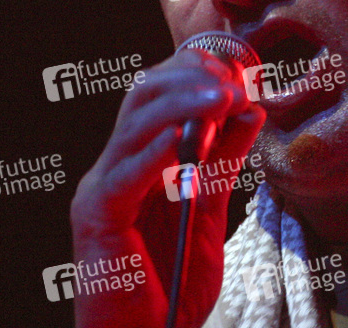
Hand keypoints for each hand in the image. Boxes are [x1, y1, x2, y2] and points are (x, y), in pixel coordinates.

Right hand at [70, 49, 265, 327]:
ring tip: (223, 96)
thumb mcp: (209, 208)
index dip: (197, 73)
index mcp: (139, 160)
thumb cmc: (173, 278)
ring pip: (134, 125)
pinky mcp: (97, 220)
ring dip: (182, 104)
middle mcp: (115, 166)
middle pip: (142, 97)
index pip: (159, 95)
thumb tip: (250, 110)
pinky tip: (183, 138)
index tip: (240, 69)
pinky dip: (154, 152)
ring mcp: (102, 190)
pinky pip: (124, 177)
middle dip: (190, 78)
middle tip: (233, 79)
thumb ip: (225, 160)